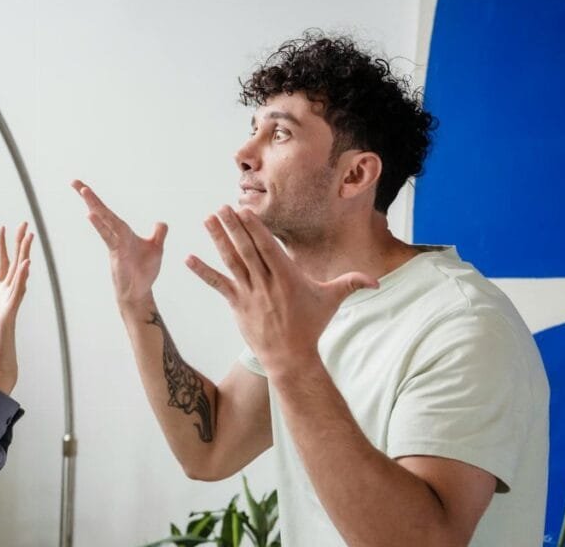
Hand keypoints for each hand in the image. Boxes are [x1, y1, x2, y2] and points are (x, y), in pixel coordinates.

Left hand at [0, 223, 32, 394]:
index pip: (1, 264)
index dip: (2, 246)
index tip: (3, 229)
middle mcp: (6, 295)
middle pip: (14, 263)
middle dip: (19, 243)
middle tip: (25, 224)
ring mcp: (10, 303)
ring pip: (19, 273)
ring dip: (24, 255)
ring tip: (29, 237)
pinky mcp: (10, 314)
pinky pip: (17, 292)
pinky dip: (22, 278)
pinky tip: (25, 264)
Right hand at [72, 179, 167, 306]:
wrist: (139, 292)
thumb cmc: (144, 272)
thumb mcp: (156, 249)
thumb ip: (158, 234)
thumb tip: (161, 222)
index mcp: (124, 233)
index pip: (109, 214)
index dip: (97, 201)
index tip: (83, 188)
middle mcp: (117, 236)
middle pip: (102, 213)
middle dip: (89, 197)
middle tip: (74, 182)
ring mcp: (115, 244)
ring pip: (104, 221)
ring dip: (94, 205)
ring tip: (82, 190)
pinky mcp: (116, 253)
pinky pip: (108, 236)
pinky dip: (100, 225)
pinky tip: (91, 215)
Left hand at [185, 206, 377, 373]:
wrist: (290, 357)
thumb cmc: (311, 327)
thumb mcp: (332, 301)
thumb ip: (351, 284)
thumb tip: (377, 281)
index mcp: (287, 275)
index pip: (267, 246)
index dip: (254, 227)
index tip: (243, 210)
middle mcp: (266, 281)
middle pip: (246, 248)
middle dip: (233, 226)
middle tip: (220, 207)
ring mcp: (249, 293)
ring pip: (231, 261)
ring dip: (217, 239)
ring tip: (206, 219)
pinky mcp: (237, 305)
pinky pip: (217, 284)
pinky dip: (202, 272)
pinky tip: (188, 259)